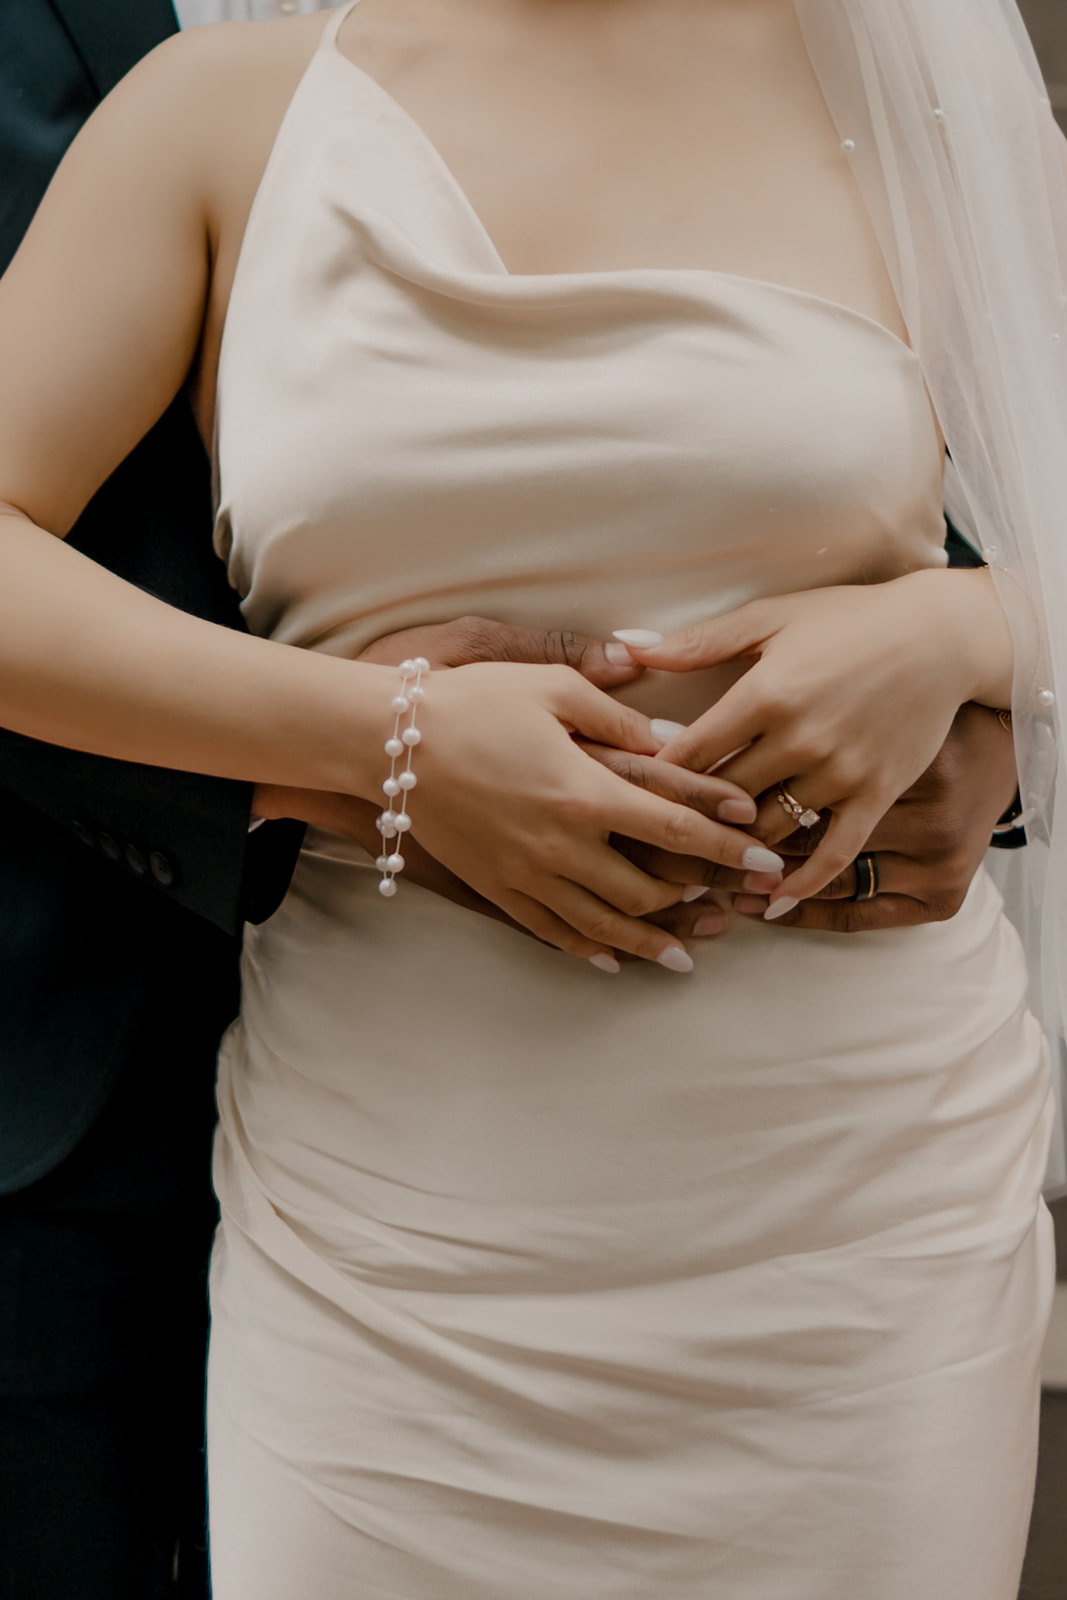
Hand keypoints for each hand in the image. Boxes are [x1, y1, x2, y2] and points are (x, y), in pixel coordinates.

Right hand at [357, 617, 766, 948]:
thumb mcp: (548, 686)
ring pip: (601, 923)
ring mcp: (525, 873)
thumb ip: (614, 713)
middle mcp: (560, 844)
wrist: (388, 741)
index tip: (765, 857)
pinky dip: (585, 949)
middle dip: (700, 900)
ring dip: (649, 941)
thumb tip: (669, 738)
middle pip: (646, 887)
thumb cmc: (470, 702)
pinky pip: (548, 931)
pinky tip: (610, 959)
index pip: (675, 827)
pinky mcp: (495, 886)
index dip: (727, 845)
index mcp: (583, 791)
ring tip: (687, 956)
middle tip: (738, 906)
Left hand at [622, 569, 1013, 910]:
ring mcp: (840, 772)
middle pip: (722, 798)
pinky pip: (834, 851)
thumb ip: (697, 641)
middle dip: (683, 824)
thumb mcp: (770, 618)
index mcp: (765, 693)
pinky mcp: (875, 794)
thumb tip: (625, 648)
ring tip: (694, 876)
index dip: (653, 778)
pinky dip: (802, 883)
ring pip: (768, 830)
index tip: (624, 797)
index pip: (691, 752)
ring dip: (733, 856)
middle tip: (644, 850)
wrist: (940, 636)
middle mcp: (799, 738)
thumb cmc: (848, 620)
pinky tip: (772, 902)